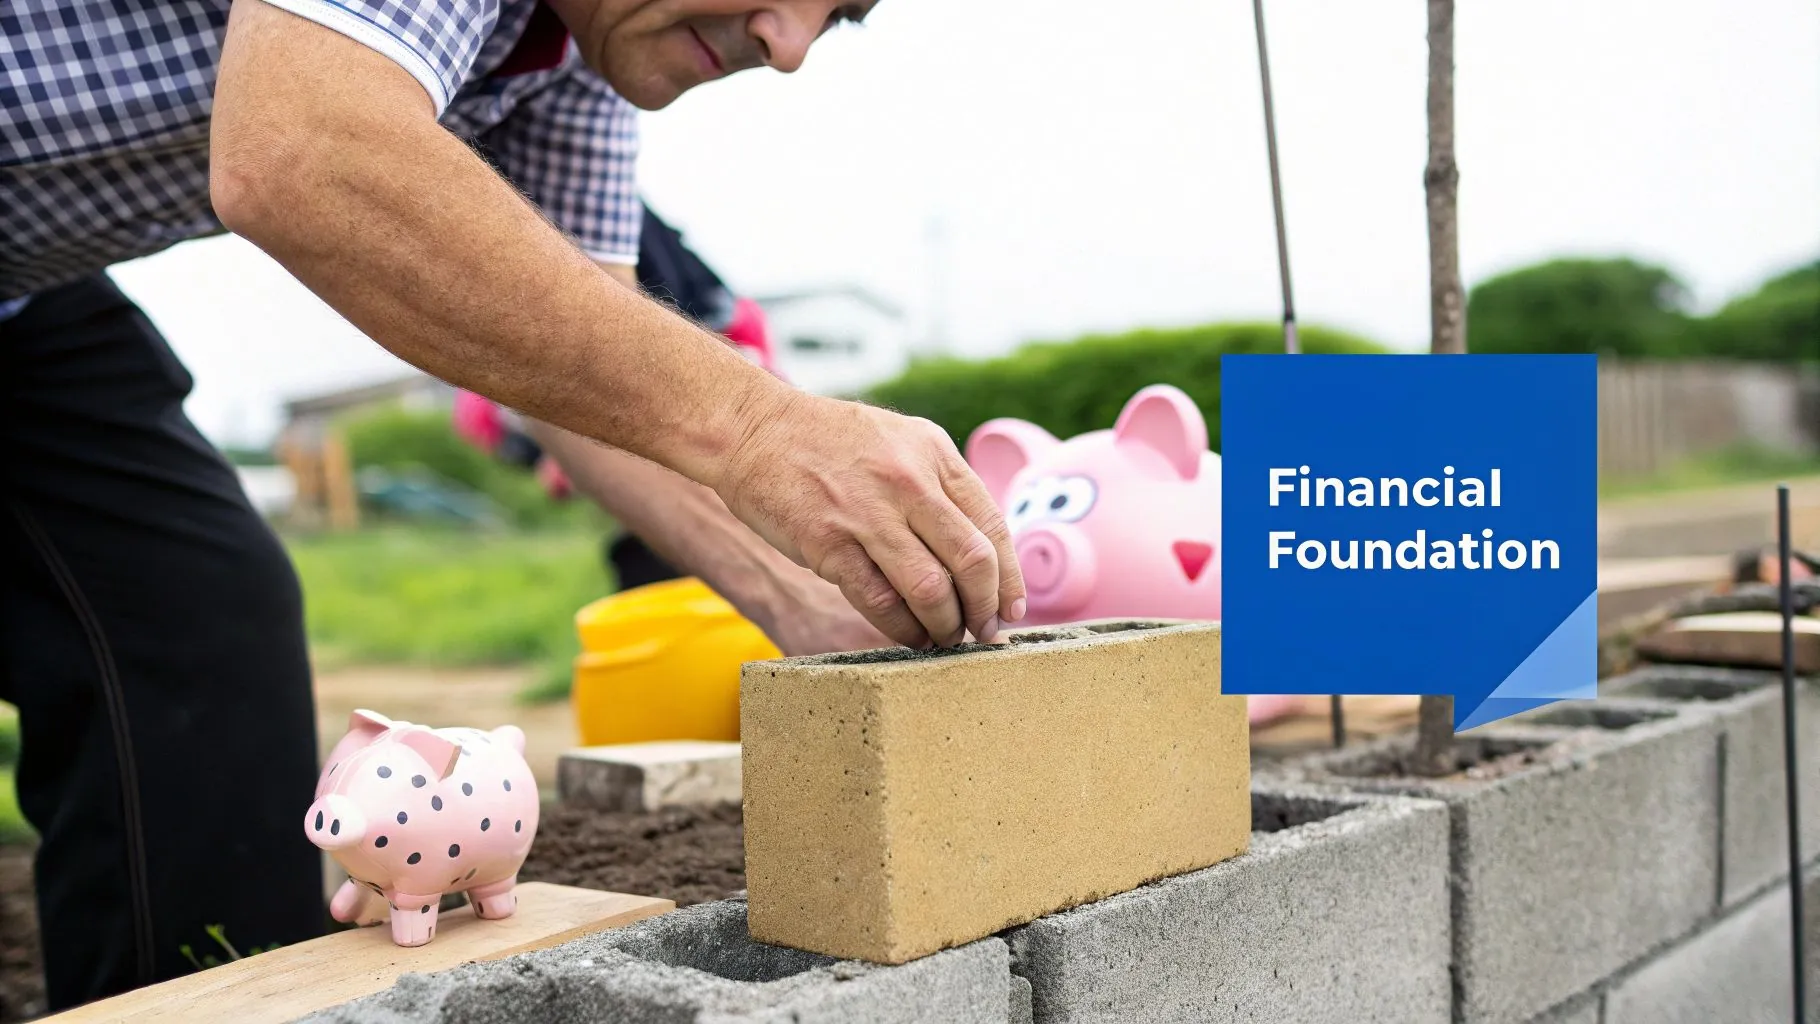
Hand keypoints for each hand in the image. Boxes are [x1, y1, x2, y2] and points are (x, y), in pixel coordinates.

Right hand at [711, 390, 1026, 649]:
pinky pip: (880, 601)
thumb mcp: (898, 441)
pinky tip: (909, 635)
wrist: (752, 429)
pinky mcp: (829, 544)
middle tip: (982, 633)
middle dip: (984, 609)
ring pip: (931, 589)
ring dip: (946, 626)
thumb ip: (938, 486)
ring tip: (945, 639)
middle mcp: (908, 481)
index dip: (1010, 578)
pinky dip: (903, 628)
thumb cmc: (828, 443)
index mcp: (934, 453)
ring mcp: (868, 513)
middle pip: (972, 562)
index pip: (992, 526)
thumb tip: (979, 553)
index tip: (1010, 609)